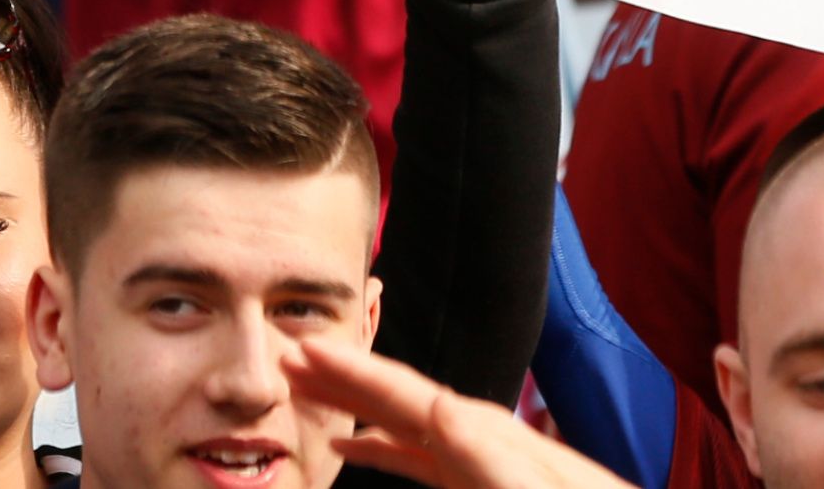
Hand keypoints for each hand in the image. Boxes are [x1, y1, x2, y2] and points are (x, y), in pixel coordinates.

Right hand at [285, 339, 634, 488]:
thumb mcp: (533, 484)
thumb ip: (488, 453)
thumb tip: (438, 408)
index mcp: (488, 437)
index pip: (411, 394)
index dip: (358, 371)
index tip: (312, 348)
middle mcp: (479, 439)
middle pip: (400, 398)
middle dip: (346, 377)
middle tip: (291, 358)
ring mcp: (477, 461)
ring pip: (401, 425)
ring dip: (353, 405)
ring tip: (307, 391)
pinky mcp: (476, 484)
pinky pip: (416, 459)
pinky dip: (378, 449)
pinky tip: (351, 447)